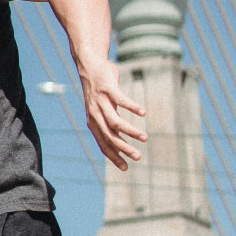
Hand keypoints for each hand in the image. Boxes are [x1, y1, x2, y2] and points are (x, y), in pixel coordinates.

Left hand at [78, 55, 146, 170]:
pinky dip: (132, 107)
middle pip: (110, 136)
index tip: (125, 168)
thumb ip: (109, 122)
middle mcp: (95, 115)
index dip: (114, 156)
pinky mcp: (108, 89)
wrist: (90, 66)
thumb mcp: (102, 109)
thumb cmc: (99, 90)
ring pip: (116, 122)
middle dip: (124, 148)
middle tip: (138, 157)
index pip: (103, 144)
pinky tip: (143, 113)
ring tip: (145, 138)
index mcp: (94, 123)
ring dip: (131, 131)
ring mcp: (101, 102)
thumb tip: (120, 136)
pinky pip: (121, 100)